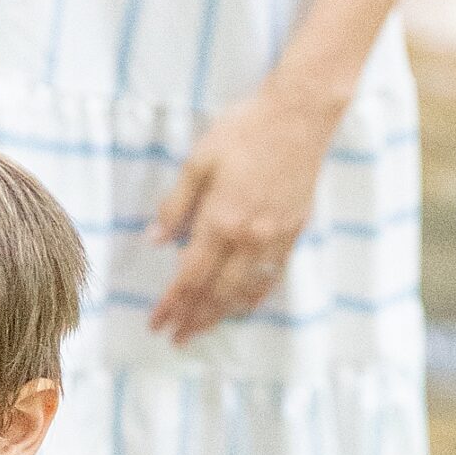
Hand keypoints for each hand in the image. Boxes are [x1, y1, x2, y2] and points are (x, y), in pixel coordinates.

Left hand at [147, 81, 340, 343]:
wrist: (300, 115)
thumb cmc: (244, 130)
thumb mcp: (199, 160)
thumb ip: (176, 204)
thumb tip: (155, 241)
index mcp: (220, 219)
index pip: (189, 276)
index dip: (171, 305)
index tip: (156, 323)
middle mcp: (248, 237)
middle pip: (216, 292)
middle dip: (193, 319)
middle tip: (176, 339)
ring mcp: (274, 237)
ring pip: (245, 290)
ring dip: (221, 315)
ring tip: (202, 331)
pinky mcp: (294, 231)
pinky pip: (272, 276)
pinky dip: (255, 297)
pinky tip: (243, 307)